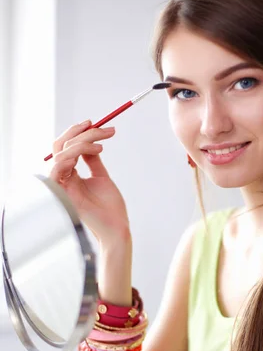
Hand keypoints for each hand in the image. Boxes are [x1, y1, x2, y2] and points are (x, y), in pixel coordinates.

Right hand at [49, 121, 129, 241]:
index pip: (66, 146)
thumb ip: (93, 160)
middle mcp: (64, 178)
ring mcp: (63, 185)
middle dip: (80, 133)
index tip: (96, 123)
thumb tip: (91, 141)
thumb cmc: (110, 207)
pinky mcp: (64, 194)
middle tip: (102, 129)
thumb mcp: (102, 177)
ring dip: (82, 143)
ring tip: (102, 146)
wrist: (117, 227)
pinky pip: (56, 171)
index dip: (78, 132)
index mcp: (71, 174)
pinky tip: (88, 154)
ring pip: (61, 154)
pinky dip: (69, 158)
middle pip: (60, 145)